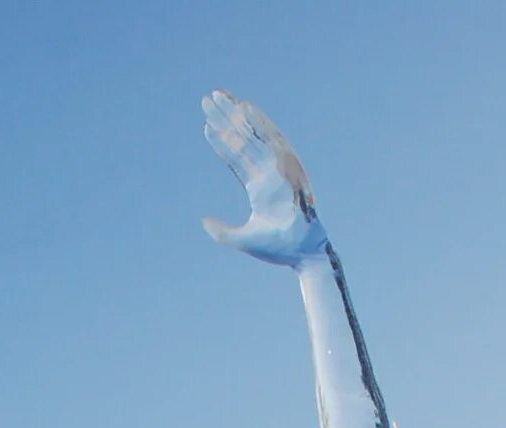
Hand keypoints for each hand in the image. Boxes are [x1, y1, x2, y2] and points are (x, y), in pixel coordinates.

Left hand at [201, 91, 325, 266]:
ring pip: (252, 135)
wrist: (301, 252)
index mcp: (259, 188)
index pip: (236, 159)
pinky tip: (244, 108)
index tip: (206, 125)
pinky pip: (270, 139)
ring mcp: (276, 168)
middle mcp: (268, 173)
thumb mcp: (243, 239)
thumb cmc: (279, 248)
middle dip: (225, 119)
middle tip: (208, 99)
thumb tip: (204, 221)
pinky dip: (258, 123)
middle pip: (242, 140)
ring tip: (220, 96)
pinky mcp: (286, 167)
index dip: (221, 142)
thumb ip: (222, 231)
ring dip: (236, 115)